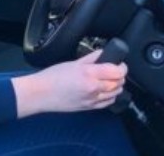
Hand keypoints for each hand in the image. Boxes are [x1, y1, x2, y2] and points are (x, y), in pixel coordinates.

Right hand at [11, 49, 127, 116]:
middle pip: (119, 83)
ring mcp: (92, 100)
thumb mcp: (74, 62)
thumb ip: (92, 58)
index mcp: (89, 74)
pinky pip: (108, 102)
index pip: (117, 71)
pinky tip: (105, 90)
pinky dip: (111, 95)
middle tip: (115, 69)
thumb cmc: (53, 77)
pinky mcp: (89, 108)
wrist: (41, 94)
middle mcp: (93, 88)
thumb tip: (105, 53)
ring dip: (116, 85)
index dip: (122, 66)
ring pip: (116, 93)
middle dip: (120, 75)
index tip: (119, 63)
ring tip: (110, 79)